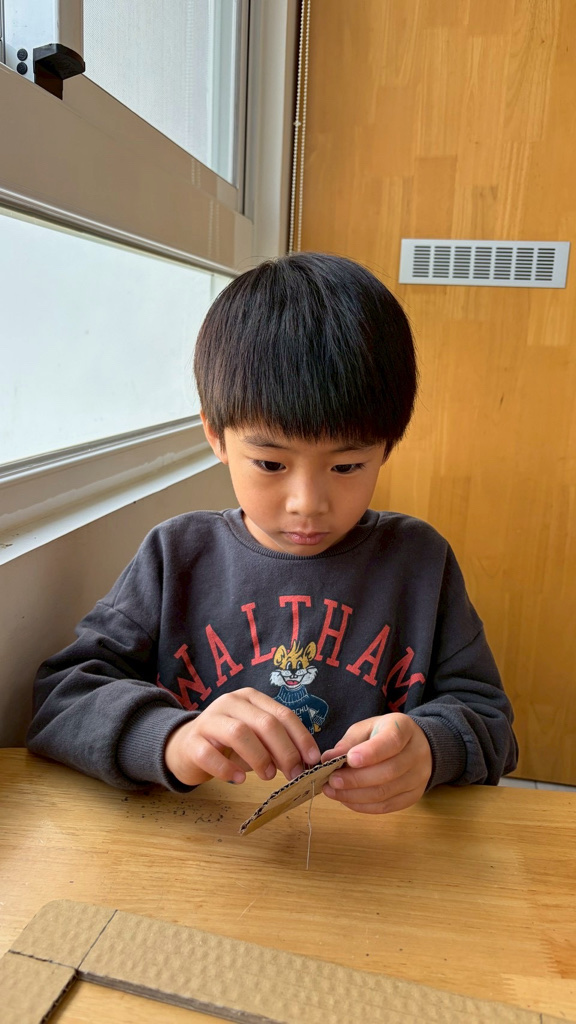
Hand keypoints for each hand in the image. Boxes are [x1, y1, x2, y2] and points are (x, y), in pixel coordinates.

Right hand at [164, 688, 319, 787]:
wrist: (186, 746)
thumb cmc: (229, 744)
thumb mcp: (257, 740)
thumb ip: (278, 746)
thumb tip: (306, 763)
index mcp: (251, 698)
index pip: (282, 714)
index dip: (300, 737)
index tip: (312, 760)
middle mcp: (230, 703)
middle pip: (264, 723)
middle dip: (285, 750)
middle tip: (294, 773)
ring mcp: (209, 720)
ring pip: (239, 733)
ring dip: (259, 757)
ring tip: (268, 776)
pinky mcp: (192, 741)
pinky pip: (209, 754)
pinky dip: (227, 769)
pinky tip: (238, 779)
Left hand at [320, 714, 431, 813]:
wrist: (414, 745)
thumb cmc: (384, 734)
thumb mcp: (366, 728)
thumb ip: (349, 742)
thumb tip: (328, 758)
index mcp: (404, 729)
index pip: (391, 742)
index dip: (370, 753)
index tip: (349, 760)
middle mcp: (417, 754)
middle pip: (388, 772)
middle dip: (356, 779)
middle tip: (331, 780)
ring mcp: (418, 778)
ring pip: (386, 792)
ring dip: (355, 795)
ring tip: (332, 791)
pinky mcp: (413, 796)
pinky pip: (386, 806)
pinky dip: (362, 805)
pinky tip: (346, 799)